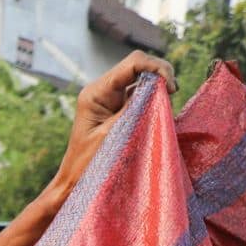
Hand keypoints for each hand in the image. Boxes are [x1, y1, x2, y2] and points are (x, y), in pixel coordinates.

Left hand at [42, 53, 175, 210]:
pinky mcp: (116, 107)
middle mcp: (101, 89)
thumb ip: (134, 110)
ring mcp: (109, 97)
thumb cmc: (86, 164)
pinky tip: (156, 113)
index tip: (171, 88)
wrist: (73, 181)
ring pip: (141, 79)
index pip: (132, 63)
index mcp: (95, 92)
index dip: (157, 68)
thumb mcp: (112, 135)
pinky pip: (139, 94)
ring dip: (156, 89)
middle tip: (171, 96)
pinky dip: (151, 100)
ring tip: (162, 109)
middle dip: (160, 76)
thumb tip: (157, 88)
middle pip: (139, 66)